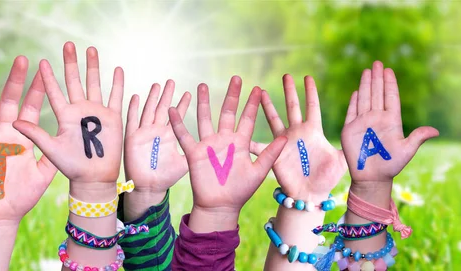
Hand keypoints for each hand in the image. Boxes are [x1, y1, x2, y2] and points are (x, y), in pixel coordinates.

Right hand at [0, 56, 56, 223]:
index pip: (31, 108)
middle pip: (8, 101)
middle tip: (22, 58)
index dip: (37, 90)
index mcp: (22, 138)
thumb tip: (68, 138)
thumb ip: (52, 156)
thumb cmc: (22, 197)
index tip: (45, 70)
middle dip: (15, 81)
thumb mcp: (43, 175)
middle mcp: (3, 134)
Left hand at [13, 42, 123, 197]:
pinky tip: (117, 69)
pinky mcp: (113, 118)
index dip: (48, 77)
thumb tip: (14, 122)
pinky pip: (115, 97)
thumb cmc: (71, 167)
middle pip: (75, 81)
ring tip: (91, 49)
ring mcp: (97, 113)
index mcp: (64, 116)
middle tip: (68, 44)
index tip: (41, 61)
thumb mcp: (51, 149)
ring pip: (95, 84)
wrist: (94, 179)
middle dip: (72, 63)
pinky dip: (117, 84)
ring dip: (94, 67)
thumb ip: (35, 134)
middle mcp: (79, 111)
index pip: (54, 92)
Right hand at [124, 80, 190, 192]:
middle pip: (163, 108)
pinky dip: (133, 109)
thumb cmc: (166, 178)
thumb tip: (216, 150)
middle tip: (172, 81)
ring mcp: (144, 133)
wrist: (148, 188)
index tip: (190, 92)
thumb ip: (196, 153)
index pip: (177, 115)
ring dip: (152, 98)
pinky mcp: (133, 138)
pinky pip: (133, 120)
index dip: (183, 104)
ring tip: (157, 85)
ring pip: (148, 110)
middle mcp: (157, 131)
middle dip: (168, 95)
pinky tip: (136, 96)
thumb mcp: (185, 163)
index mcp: (170, 135)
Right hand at [169, 76, 286, 231]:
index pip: (247, 119)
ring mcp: (209, 145)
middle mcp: (225, 140)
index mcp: (241, 143)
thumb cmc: (240, 192)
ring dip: (203, 102)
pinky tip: (173, 110)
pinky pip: (184, 136)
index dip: (252, 104)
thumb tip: (287, 137)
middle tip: (236, 78)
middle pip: (228, 112)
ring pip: (205, 118)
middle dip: (232, 96)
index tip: (258, 88)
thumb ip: (271, 154)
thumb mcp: (259, 172)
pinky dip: (178, 123)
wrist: (220, 207)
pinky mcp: (194, 153)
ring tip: (202, 85)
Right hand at [251, 75, 345, 201]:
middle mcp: (297, 133)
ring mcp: (284, 142)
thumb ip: (347, 144)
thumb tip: (360, 131)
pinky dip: (251, 140)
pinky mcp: (274, 154)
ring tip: (259, 91)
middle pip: (292, 107)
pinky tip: (242, 131)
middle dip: (289, 91)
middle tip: (286, 75)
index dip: (310, 92)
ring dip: (267, 106)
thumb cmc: (327, 178)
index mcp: (313, 131)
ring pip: (274, 119)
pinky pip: (259, 146)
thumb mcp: (342, 159)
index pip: (312, 106)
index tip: (308, 77)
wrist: (310, 194)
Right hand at [341, 61, 438, 185]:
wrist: (371, 177)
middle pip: (377, 94)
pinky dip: (354, 101)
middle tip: (377, 63)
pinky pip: (352, 111)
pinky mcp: (349, 129)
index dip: (390, 84)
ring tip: (367, 71)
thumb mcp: (406, 151)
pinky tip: (356, 91)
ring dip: (365, 84)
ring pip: (365, 98)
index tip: (389, 70)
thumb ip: (417, 138)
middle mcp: (377, 118)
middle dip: (377, 78)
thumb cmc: (390, 165)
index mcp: (391, 121)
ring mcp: (363, 123)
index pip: (390, 97)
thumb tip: (435, 131)